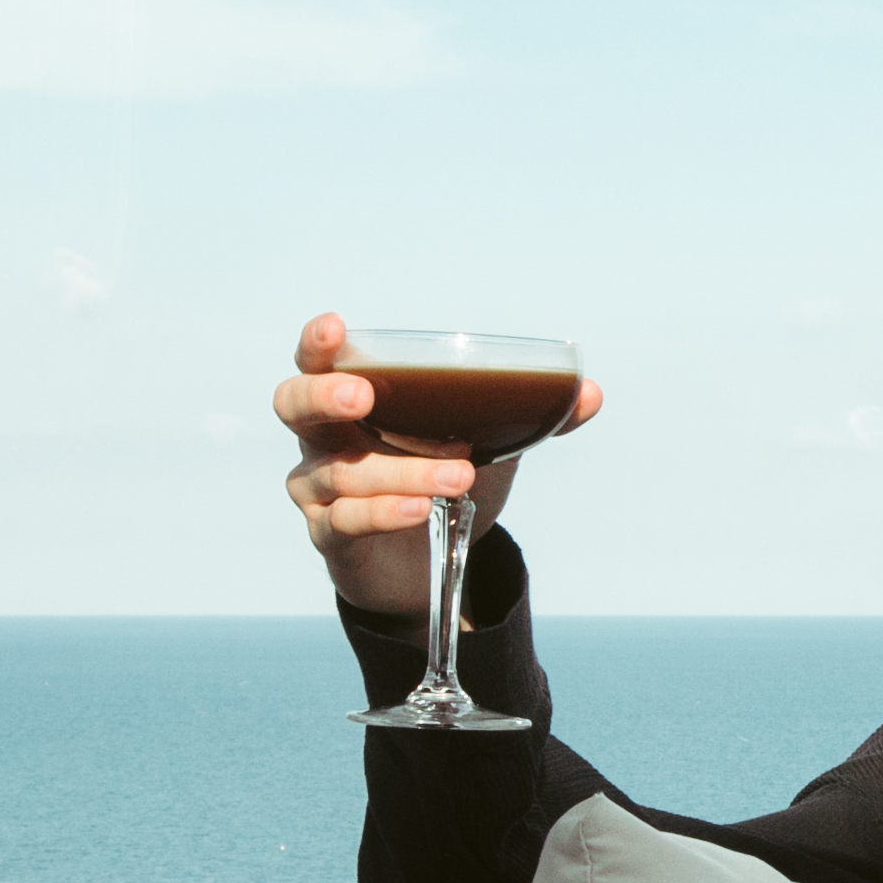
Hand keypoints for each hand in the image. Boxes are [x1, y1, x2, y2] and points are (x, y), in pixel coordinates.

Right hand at [275, 311, 600, 618]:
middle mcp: (321, 438)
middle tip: (363, 396)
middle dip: (324, 397)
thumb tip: (589, 394)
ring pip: (341, 471)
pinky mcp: (330, 536)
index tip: (334, 326)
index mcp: (351, 401)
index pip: (316, 362)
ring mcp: (318, 489)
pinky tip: (419, 509)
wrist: (428, 557)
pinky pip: (346, 521)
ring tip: (460, 474)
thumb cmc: (440, 474)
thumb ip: (528, 413)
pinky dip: (384, 512)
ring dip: (400, 470)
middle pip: (294, 407)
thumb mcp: (486, 441)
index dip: (317, 344)